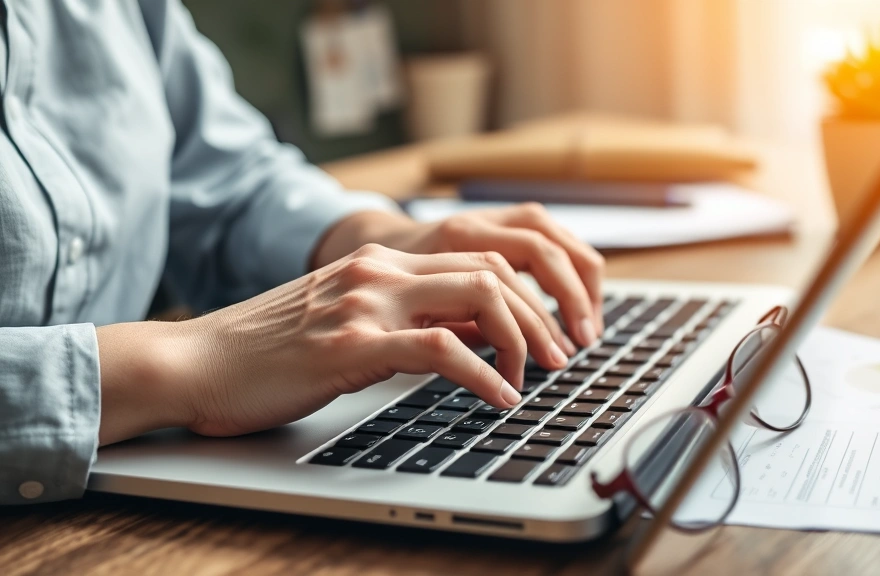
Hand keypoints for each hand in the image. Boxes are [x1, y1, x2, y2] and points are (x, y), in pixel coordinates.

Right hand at [97, 244, 572, 441]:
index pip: (478, 258)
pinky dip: (484, 372)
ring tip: (539, 375)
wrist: (196, 362)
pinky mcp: (351, 344)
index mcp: (380, 261)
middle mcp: (379, 270)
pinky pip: (441, 348)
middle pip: (493, 269)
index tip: (548, 334)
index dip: (527, 296)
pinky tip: (501, 396)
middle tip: (561, 356)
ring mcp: (365, 302)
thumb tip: (470, 334)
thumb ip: (404, 318)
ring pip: (479, 295)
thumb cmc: (268, 352)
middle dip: (541, 313)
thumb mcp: (347, 321)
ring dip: (524, 336)